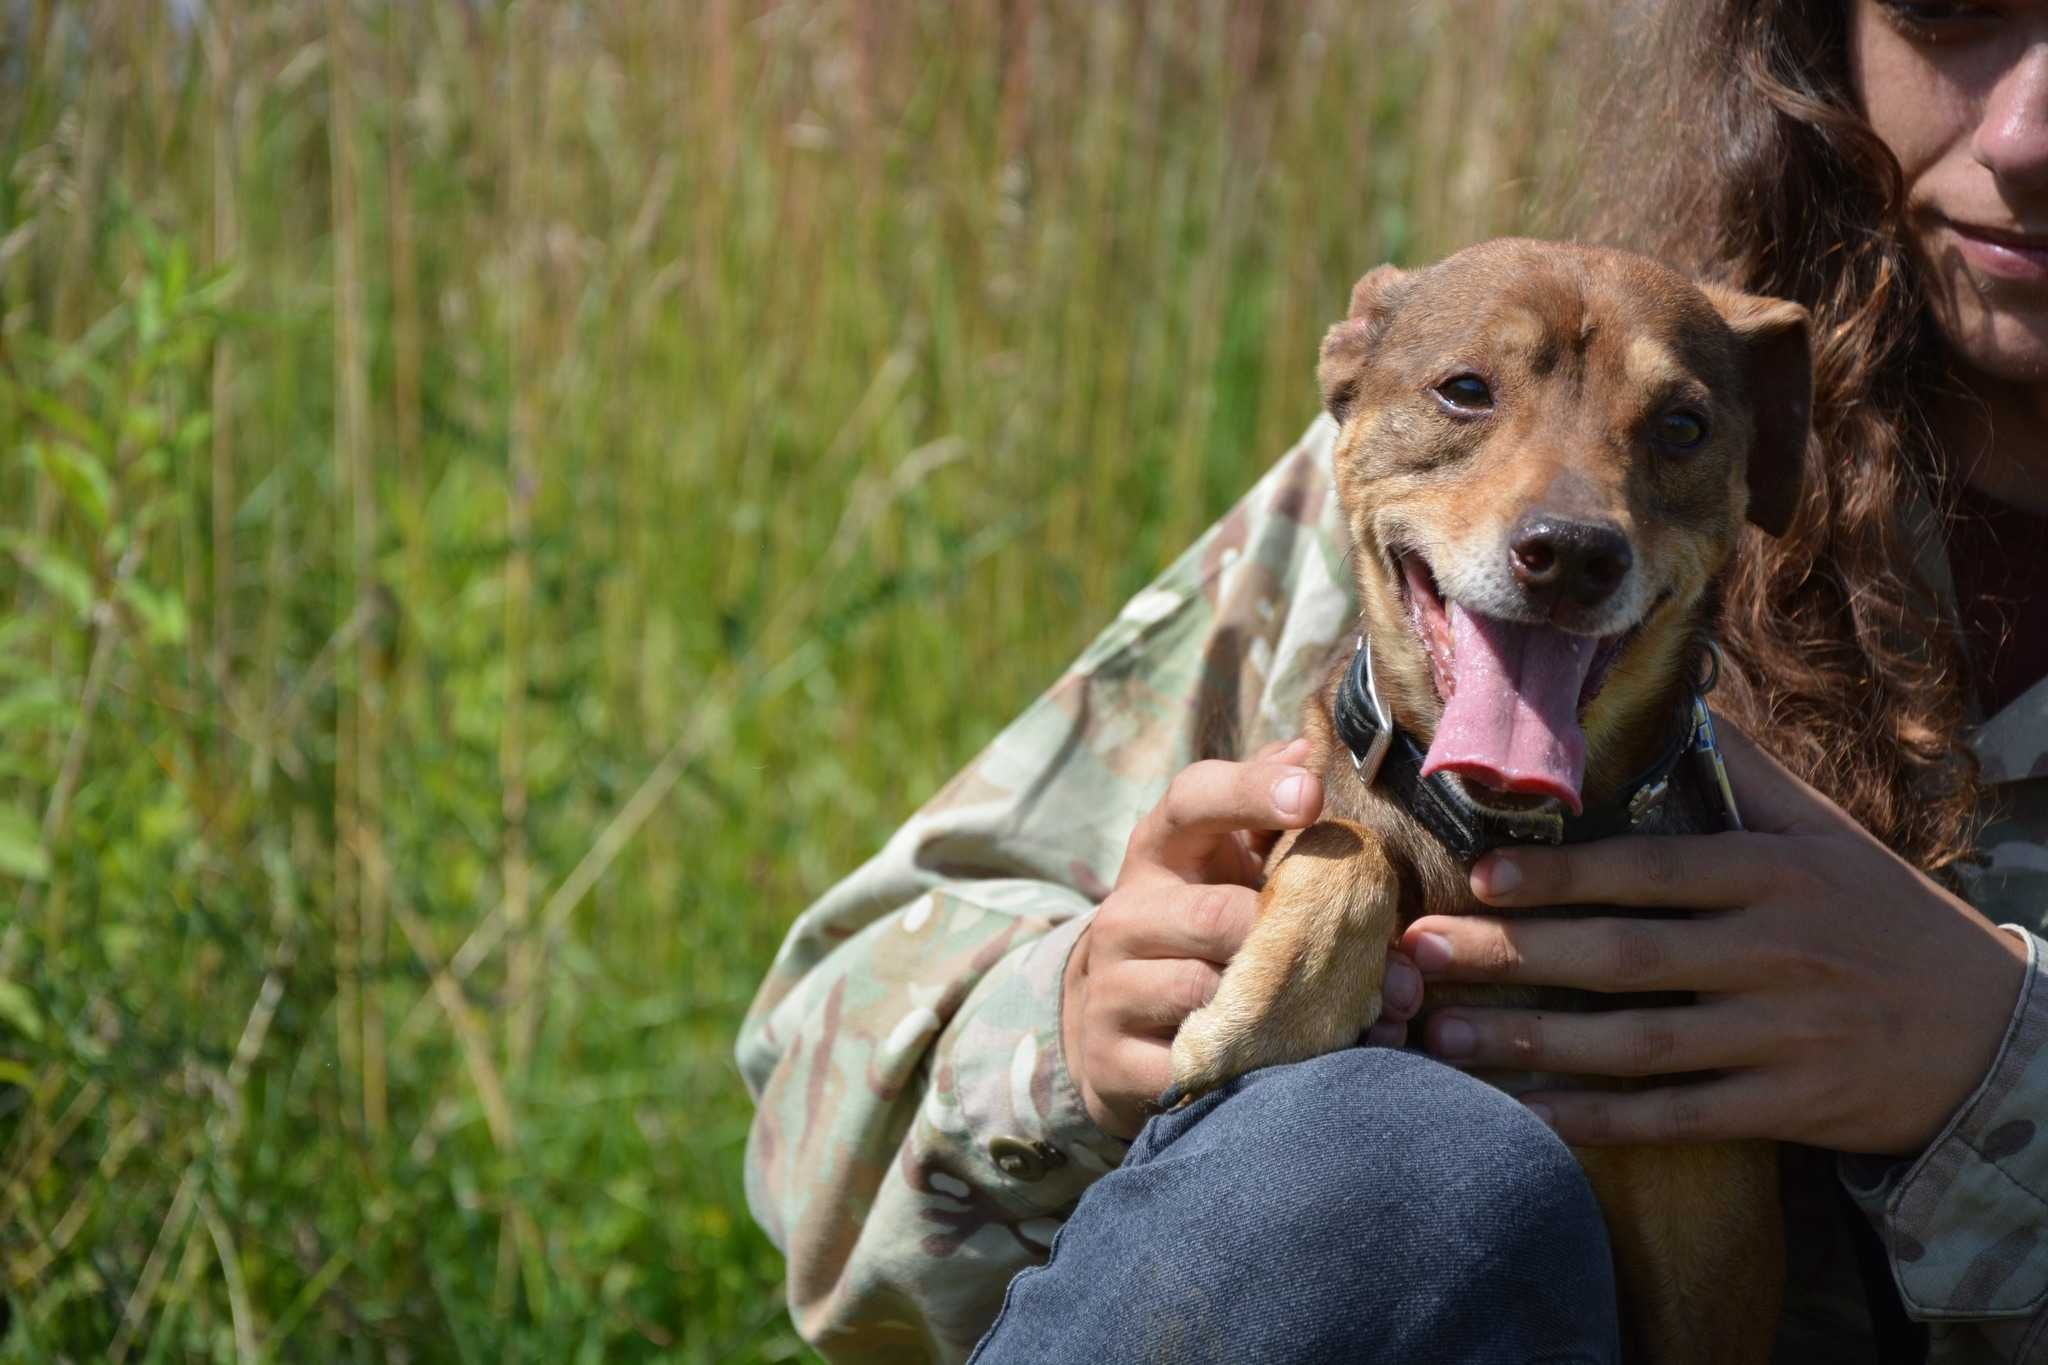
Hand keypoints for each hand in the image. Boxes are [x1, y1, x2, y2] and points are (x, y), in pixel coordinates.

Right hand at [1064, 737, 1424, 1137]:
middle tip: (1364, 964)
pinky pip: (1194, 1065)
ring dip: (1286, 1013)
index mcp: (1162, 850)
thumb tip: (1307, 745)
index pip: (1195, 798)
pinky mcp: (1113, 1060)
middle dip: (1293, 942)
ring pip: (1205, 992)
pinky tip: (1286, 1069)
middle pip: (1218, 915)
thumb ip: (1266, 811)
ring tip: (1347, 1023)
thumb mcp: (1222, 864)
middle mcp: (1128, 912)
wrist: (1108, 1023)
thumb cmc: (1195, 928)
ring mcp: (1114, 987)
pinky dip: (1250, 1070)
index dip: (1252, 791)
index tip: (1312, 797)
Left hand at [1399, 718, 2028, 1155]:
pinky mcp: (1787, 1106)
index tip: (1479, 872)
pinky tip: (1521, 1114)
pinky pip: (1675, 1116)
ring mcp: (1780, 1036)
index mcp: (1775, 875)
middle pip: (1625, 956)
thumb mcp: (1829, 835)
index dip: (1563, 874)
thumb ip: (1745, 773)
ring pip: (1638, 1043)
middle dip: (1513, 955)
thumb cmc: (1883, 916)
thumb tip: (1668, 697)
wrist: (1992, 1032)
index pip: (1652, 870)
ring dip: (1533, 1041)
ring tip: (1442, 1036)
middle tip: (1419, 953)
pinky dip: (1596, 1119)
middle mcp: (1775, 953)